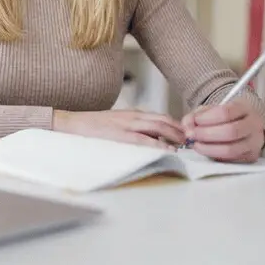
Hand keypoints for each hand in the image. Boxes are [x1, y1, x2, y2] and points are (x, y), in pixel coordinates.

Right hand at [53, 109, 184, 150]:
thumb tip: (151, 140)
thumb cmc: (93, 126)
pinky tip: (168, 150)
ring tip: (185, 145)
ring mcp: (127, 124)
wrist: (72, 123)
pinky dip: (159, 145)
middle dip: (180, 130)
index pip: (161, 117)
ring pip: (158, 127)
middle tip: (192, 141)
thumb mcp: (116, 123)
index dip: (177, 125)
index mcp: (133, 114)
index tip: (187, 135)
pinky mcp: (120, 135)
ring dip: (174, 136)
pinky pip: (144, 139)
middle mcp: (133, 116)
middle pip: (164, 120)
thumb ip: (133, 128)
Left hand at [181, 100, 264, 162]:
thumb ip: (197, 115)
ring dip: (208, 148)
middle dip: (205, 134)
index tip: (194, 121)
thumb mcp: (212, 110)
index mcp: (244, 108)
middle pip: (230, 132)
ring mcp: (255, 143)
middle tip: (190, 135)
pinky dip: (215, 156)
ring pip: (231, 150)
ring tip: (195, 144)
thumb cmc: (226, 117)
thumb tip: (186, 125)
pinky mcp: (251, 157)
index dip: (206, 118)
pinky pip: (230, 160)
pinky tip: (206, 150)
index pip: (225, 112)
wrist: (246, 127)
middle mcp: (253, 125)